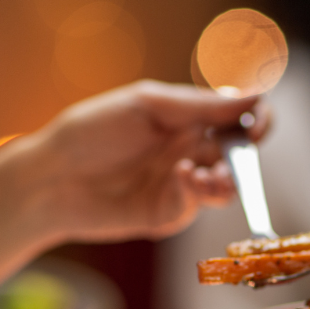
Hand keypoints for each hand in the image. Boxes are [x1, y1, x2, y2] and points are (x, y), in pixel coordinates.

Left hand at [0, 80, 269, 243]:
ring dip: (227, 181)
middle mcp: (190, 149)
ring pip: (226, 186)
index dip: (257, 119)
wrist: (52, 177)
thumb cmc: (92, 131)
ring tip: (209, 177)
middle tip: (232, 158)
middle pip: (239, 154)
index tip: (257, 125)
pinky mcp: (168, 213)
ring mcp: (180, 183)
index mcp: (187, 117)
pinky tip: (182, 178)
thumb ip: (201, 104)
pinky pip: (197, 204)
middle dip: (243, 157)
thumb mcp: (148, 106)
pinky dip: (197, 192)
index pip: (238, 116)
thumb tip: (255, 95)